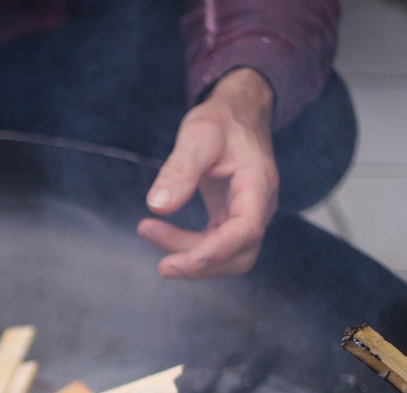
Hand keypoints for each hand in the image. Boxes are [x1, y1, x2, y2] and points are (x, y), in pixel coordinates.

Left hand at [137, 68, 278, 278]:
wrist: (238, 113)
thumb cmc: (222, 120)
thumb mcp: (198, 135)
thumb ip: (180, 170)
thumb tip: (157, 206)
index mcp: (257, 184)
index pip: (246, 230)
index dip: (217, 251)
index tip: (183, 261)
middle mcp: (258, 207)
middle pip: (238, 254)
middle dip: (199, 263)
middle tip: (160, 264)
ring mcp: (247, 216)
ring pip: (226, 257)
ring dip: (188, 257)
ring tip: (148, 230)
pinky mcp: (231, 220)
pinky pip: (214, 246)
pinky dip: (187, 247)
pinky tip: (159, 231)